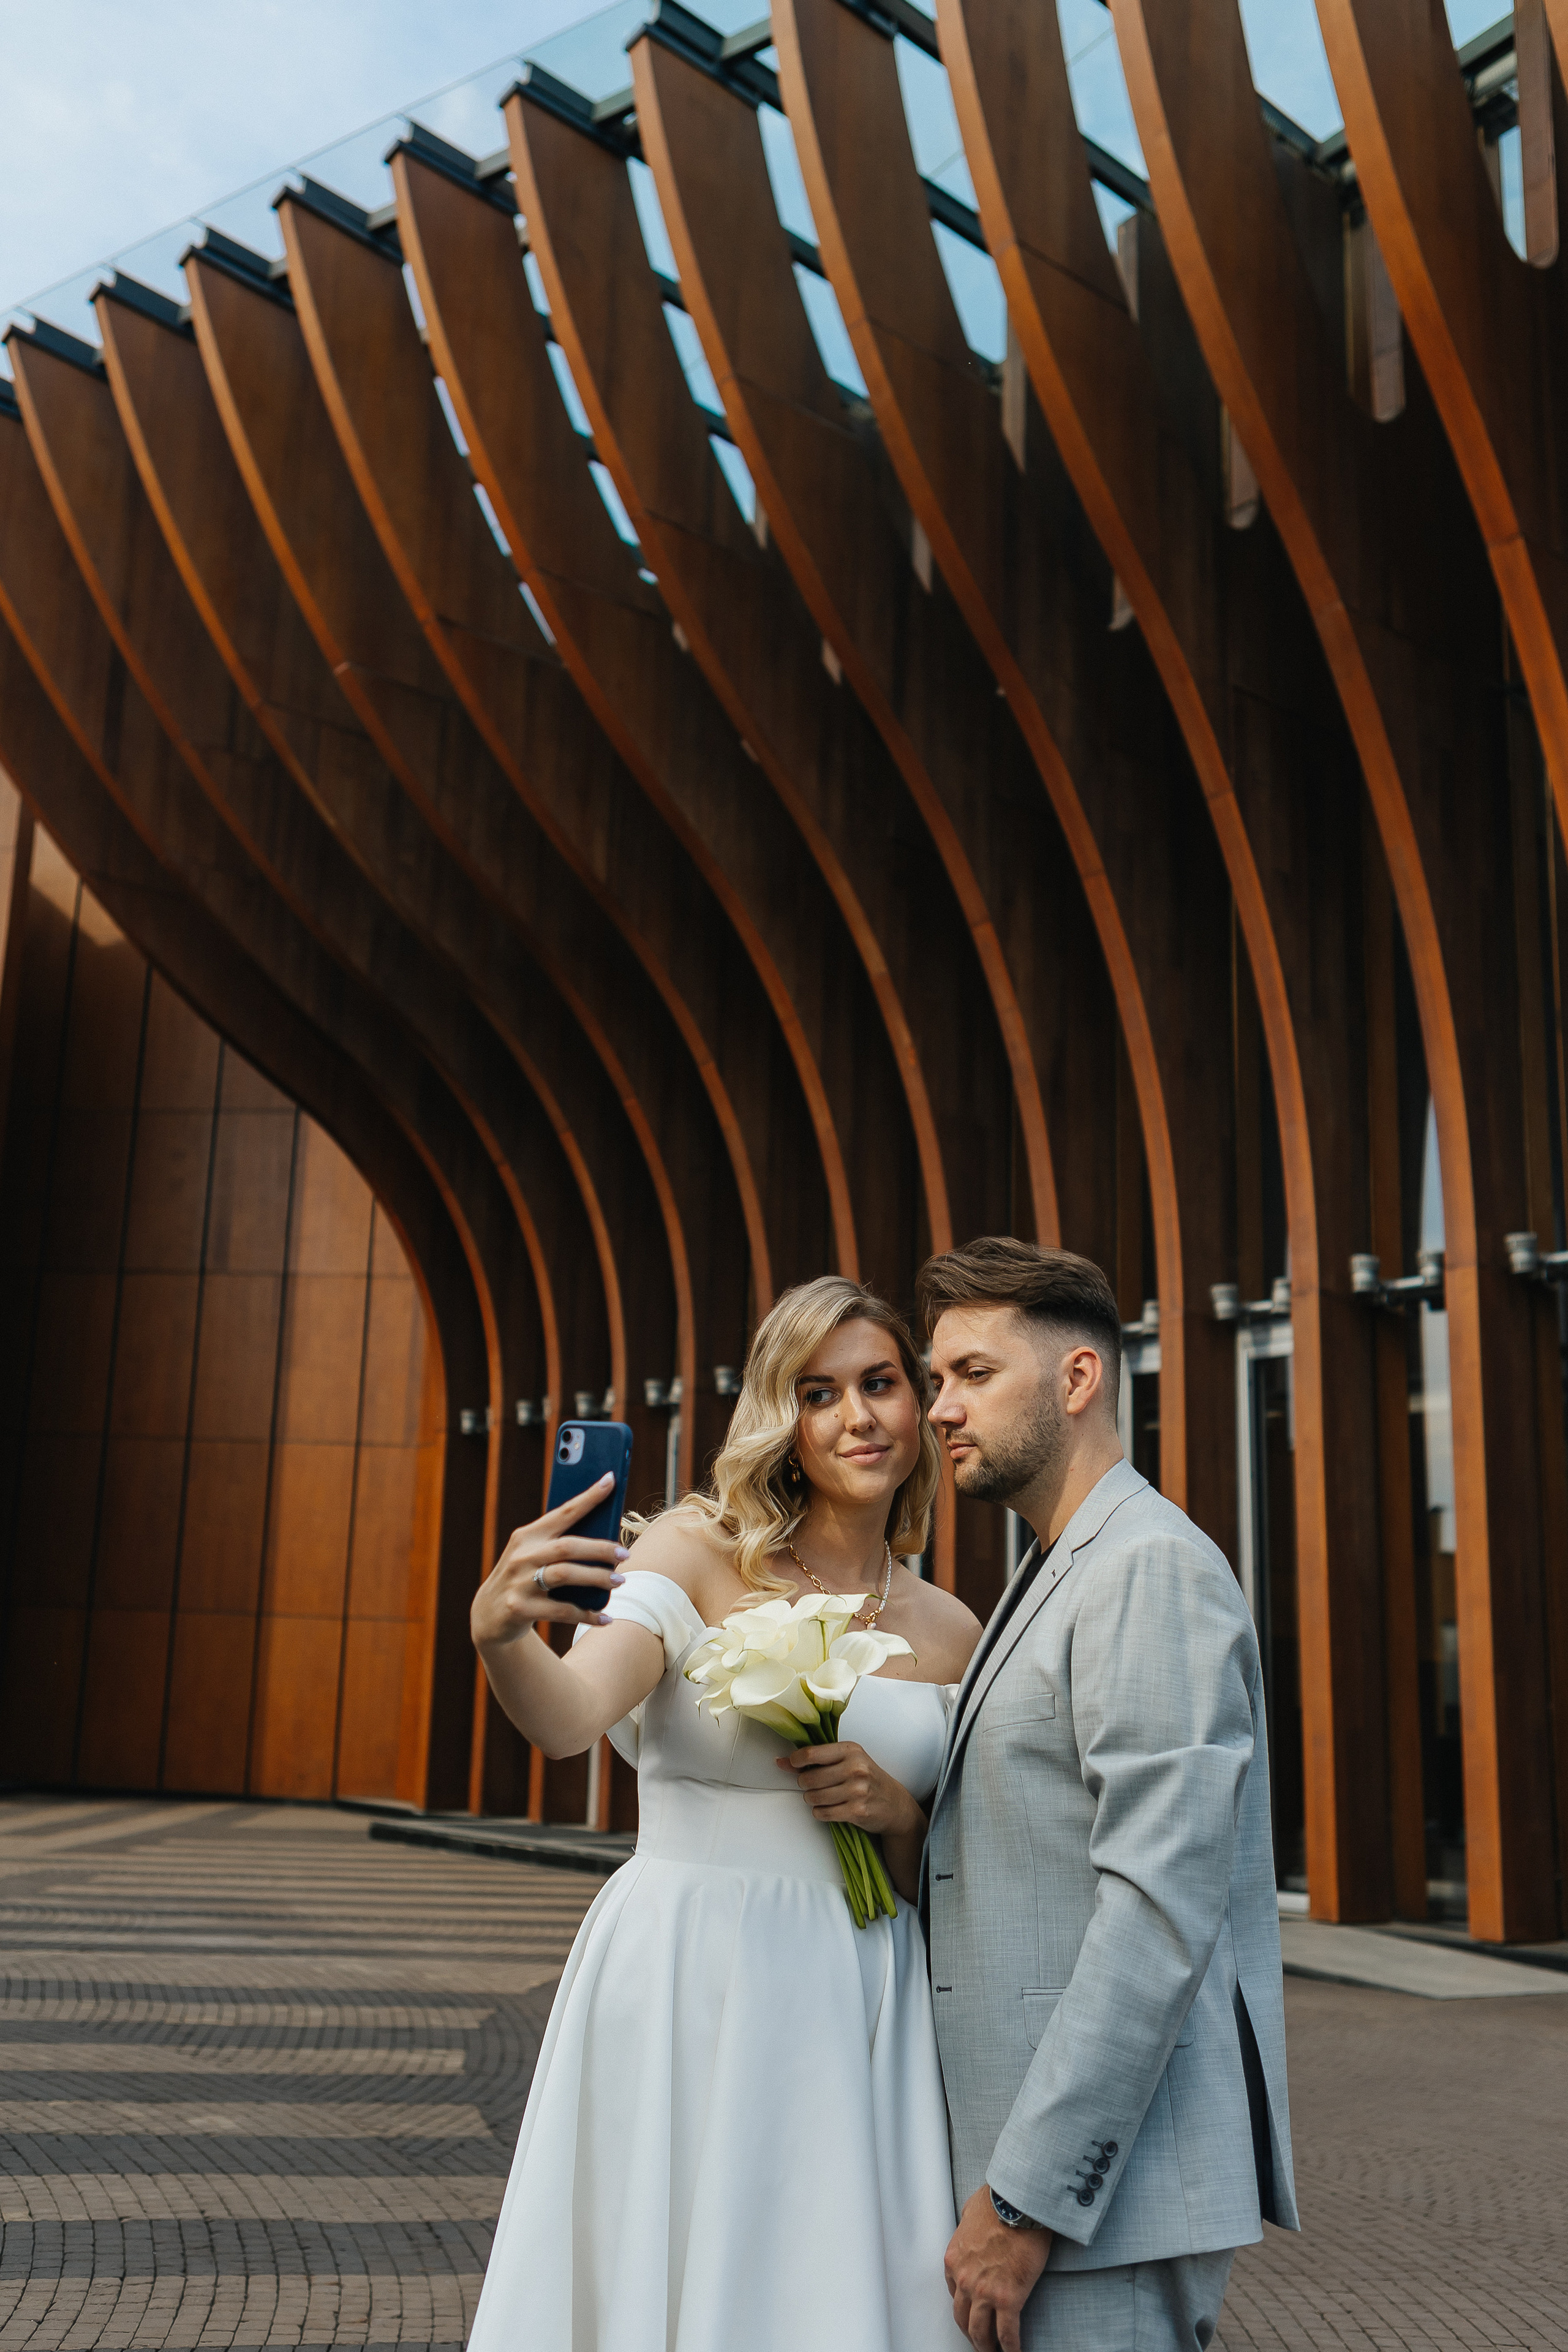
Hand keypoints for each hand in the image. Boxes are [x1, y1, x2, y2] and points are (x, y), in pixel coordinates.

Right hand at [471, 1474, 627, 1649]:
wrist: (488, 1614)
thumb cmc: (523, 1577)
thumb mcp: (533, 1555)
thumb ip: (559, 1545)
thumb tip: (606, 1539)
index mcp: (528, 1535)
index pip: (563, 1512)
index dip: (588, 1497)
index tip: (610, 1480)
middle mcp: (522, 1556)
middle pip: (567, 1546)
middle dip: (600, 1548)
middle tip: (624, 1553)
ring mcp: (519, 1582)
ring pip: (565, 1575)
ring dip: (597, 1577)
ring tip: (619, 1581)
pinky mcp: (520, 1608)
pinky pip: (562, 1610)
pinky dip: (586, 1614)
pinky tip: (605, 1617)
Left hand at [775, 1740, 924, 1838]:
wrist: (895, 1805)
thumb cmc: (867, 1779)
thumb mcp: (847, 1761)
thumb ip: (816, 1760)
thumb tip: (780, 1761)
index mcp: (851, 1750)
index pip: (812, 1753)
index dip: (795, 1761)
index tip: (793, 1765)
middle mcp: (856, 1768)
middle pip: (809, 1778)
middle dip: (805, 1784)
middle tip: (813, 1785)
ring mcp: (858, 1790)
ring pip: (813, 1797)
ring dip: (812, 1800)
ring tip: (821, 1797)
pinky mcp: (857, 1811)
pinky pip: (822, 1813)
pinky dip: (820, 1813)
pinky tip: (829, 1809)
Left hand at [945, 2185, 1050, 2351]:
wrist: (1019, 2203)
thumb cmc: (997, 2202)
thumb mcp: (970, 2212)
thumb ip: (967, 2226)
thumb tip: (973, 2225)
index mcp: (953, 2260)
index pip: (953, 2292)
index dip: (964, 2305)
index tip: (971, 2312)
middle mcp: (964, 2280)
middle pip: (963, 2318)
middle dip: (971, 2333)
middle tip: (979, 2341)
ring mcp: (984, 2292)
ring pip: (980, 2331)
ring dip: (986, 2345)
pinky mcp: (1008, 2298)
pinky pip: (1006, 2333)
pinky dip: (1010, 2347)